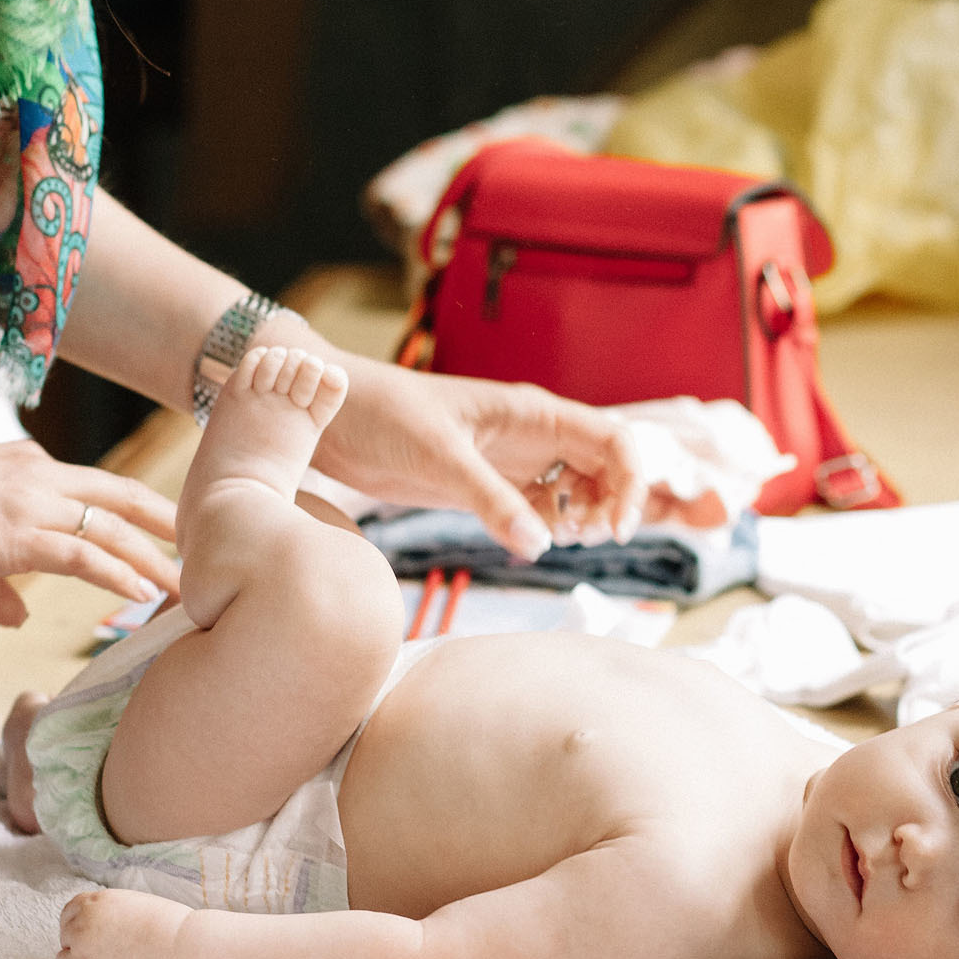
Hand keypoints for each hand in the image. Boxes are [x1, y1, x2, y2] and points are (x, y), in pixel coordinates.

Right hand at [0, 434, 180, 627]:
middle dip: (169, 524)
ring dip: (156, 561)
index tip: (166, 533)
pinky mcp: (20, 532)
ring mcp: (33, 501)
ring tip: (190, 588)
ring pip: (116, 529)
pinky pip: (86, 554)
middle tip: (209, 546)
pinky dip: (120, 574)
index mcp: (27, 468)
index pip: (95, 489)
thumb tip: (19, 616)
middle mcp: (40, 476)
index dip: (135, 512)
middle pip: (125, 497)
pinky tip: (143, 594)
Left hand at [312, 359, 643, 559]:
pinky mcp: (484, 488)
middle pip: (605, 469)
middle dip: (612, 506)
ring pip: (575, 492)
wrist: (328, 416)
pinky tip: (531, 543)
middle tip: (587, 539)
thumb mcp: (439, 456)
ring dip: (583, 519)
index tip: (617, 527)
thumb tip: (542, 545)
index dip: (631, 483)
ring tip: (561, 540)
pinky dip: (547, 529)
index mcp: (532, 412)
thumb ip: (490, 500)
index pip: (613, 441)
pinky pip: (537, 510)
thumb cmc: (383, 415)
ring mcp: (510, 462)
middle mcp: (531, 436)